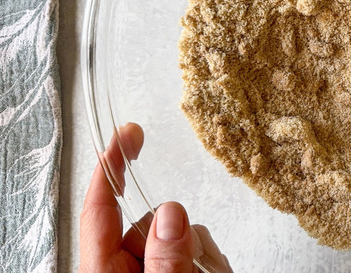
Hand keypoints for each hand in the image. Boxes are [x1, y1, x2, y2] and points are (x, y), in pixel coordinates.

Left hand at [79, 123, 232, 271]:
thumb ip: (166, 259)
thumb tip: (171, 213)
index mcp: (105, 269)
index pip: (100, 208)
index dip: (110, 166)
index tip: (126, 134)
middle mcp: (123, 267)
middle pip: (152, 222)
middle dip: (183, 234)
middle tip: (198, 263)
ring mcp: (149, 269)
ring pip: (179, 235)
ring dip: (198, 251)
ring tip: (205, 271)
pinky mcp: (170, 270)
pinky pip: (194, 251)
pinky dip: (206, 258)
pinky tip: (209, 271)